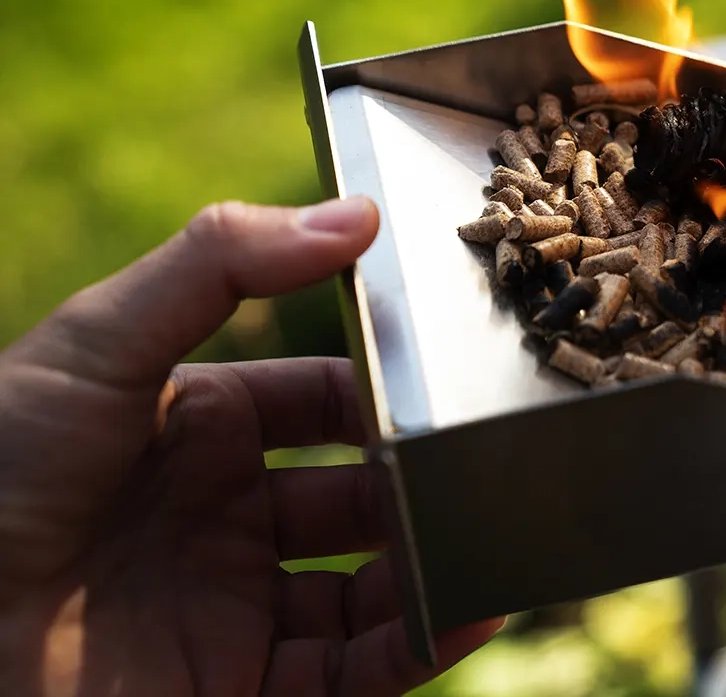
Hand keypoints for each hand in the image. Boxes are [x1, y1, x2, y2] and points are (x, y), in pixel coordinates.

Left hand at [0, 199, 500, 696]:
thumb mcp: (98, 343)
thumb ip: (222, 265)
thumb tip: (357, 213)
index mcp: (198, 424)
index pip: (326, 398)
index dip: (387, 388)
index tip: (450, 375)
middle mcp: (222, 513)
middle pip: (361, 493)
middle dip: (419, 479)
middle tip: (481, 461)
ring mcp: (231, 603)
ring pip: (369, 584)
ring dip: (431, 562)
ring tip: (491, 537)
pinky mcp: (236, 686)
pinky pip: (352, 671)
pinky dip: (416, 647)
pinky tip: (467, 613)